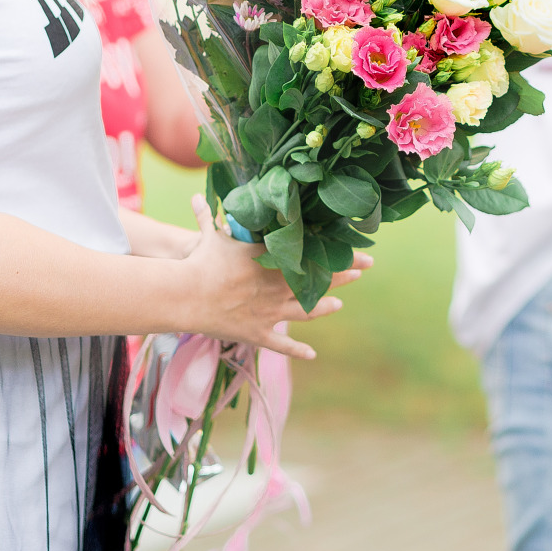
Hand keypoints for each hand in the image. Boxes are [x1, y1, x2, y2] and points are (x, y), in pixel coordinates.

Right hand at [181, 195, 369, 358]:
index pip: (313, 255)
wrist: (187, 295)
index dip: (338, 253)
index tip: (359, 249)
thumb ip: (208, 217)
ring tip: (340, 304)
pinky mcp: (258, 333)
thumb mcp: (208, 236)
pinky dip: (298, 350)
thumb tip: (197, 196)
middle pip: (318, 280)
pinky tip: (313, 354)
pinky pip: (283, 345)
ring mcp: (270, 312)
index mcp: (272, 261)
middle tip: (364, 269)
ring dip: (325, 307)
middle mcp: (278, 287)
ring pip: (306, 310)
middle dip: (343, 274)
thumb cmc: (200, 261)